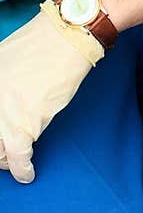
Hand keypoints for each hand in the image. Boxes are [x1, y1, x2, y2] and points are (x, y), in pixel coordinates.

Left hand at [0, 8, 103, 182]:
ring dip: (6, 162)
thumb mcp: (1, 61)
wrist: (65, 38)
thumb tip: (4, 100)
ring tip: (13, 162)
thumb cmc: (39, 44)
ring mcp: (3, 115)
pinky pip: (19, 157)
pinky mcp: (25, 124)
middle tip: (2, 152)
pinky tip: (26, 174)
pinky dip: (22, 170)